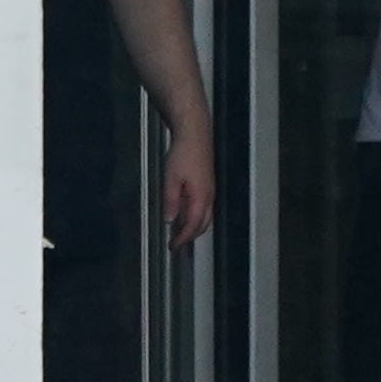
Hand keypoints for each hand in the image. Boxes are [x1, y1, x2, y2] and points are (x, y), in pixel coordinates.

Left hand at [160, 133, 216, 247]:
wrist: (195, 134)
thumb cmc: (183, 154)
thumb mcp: (171, 178)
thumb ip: (171, 201)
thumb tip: (170, 220)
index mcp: (201, 197)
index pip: (193, 226)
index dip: (183, 238)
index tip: (173, 247)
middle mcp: (209, 197)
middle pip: (202, 225)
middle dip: (190, 236)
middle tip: (176, 242)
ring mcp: (210, 190)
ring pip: (205, 217)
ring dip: (194, 227)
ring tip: (179, 231)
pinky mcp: (208, 184)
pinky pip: (204, 208)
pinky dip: (196, 216)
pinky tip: (185, 213)